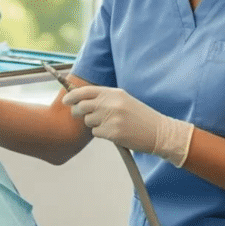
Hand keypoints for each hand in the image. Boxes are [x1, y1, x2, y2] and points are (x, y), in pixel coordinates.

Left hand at [62, 85, 193, 166]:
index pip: (86, 91)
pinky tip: (114, 133)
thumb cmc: (140, 116)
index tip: (66, 100)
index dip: (72, 95)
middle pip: (82, 106)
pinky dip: (102, 134)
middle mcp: (112, 103)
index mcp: (114, 93)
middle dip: (77, 112)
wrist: (158, 131)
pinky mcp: (113, 133)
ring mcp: (112, 118)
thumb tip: (82, 100)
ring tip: (109, 124)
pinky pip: (96, 133)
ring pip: (88, 121)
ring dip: (94, 124)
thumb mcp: (124, 100)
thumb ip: (105, 98)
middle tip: (79, 115)